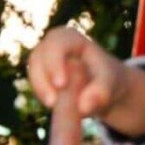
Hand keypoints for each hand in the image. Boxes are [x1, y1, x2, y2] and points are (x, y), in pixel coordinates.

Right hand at [27, 26, 144, 138]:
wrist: (103, 84)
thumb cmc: (107, 78)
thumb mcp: (111, 82)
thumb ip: (100, 92)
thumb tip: (83, 107)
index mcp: (70, 38)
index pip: (56, 45)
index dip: (54, 63)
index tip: (61, 85)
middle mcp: (51, 44)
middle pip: (38, 57)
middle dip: (42, 80)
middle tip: (52, 103)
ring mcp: (43, 58)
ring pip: (33, 72)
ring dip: (41, 90)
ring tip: (54, 107)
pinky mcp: (39, 73)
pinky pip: (36, 84)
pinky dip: (42, 95)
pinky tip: (55, 106)